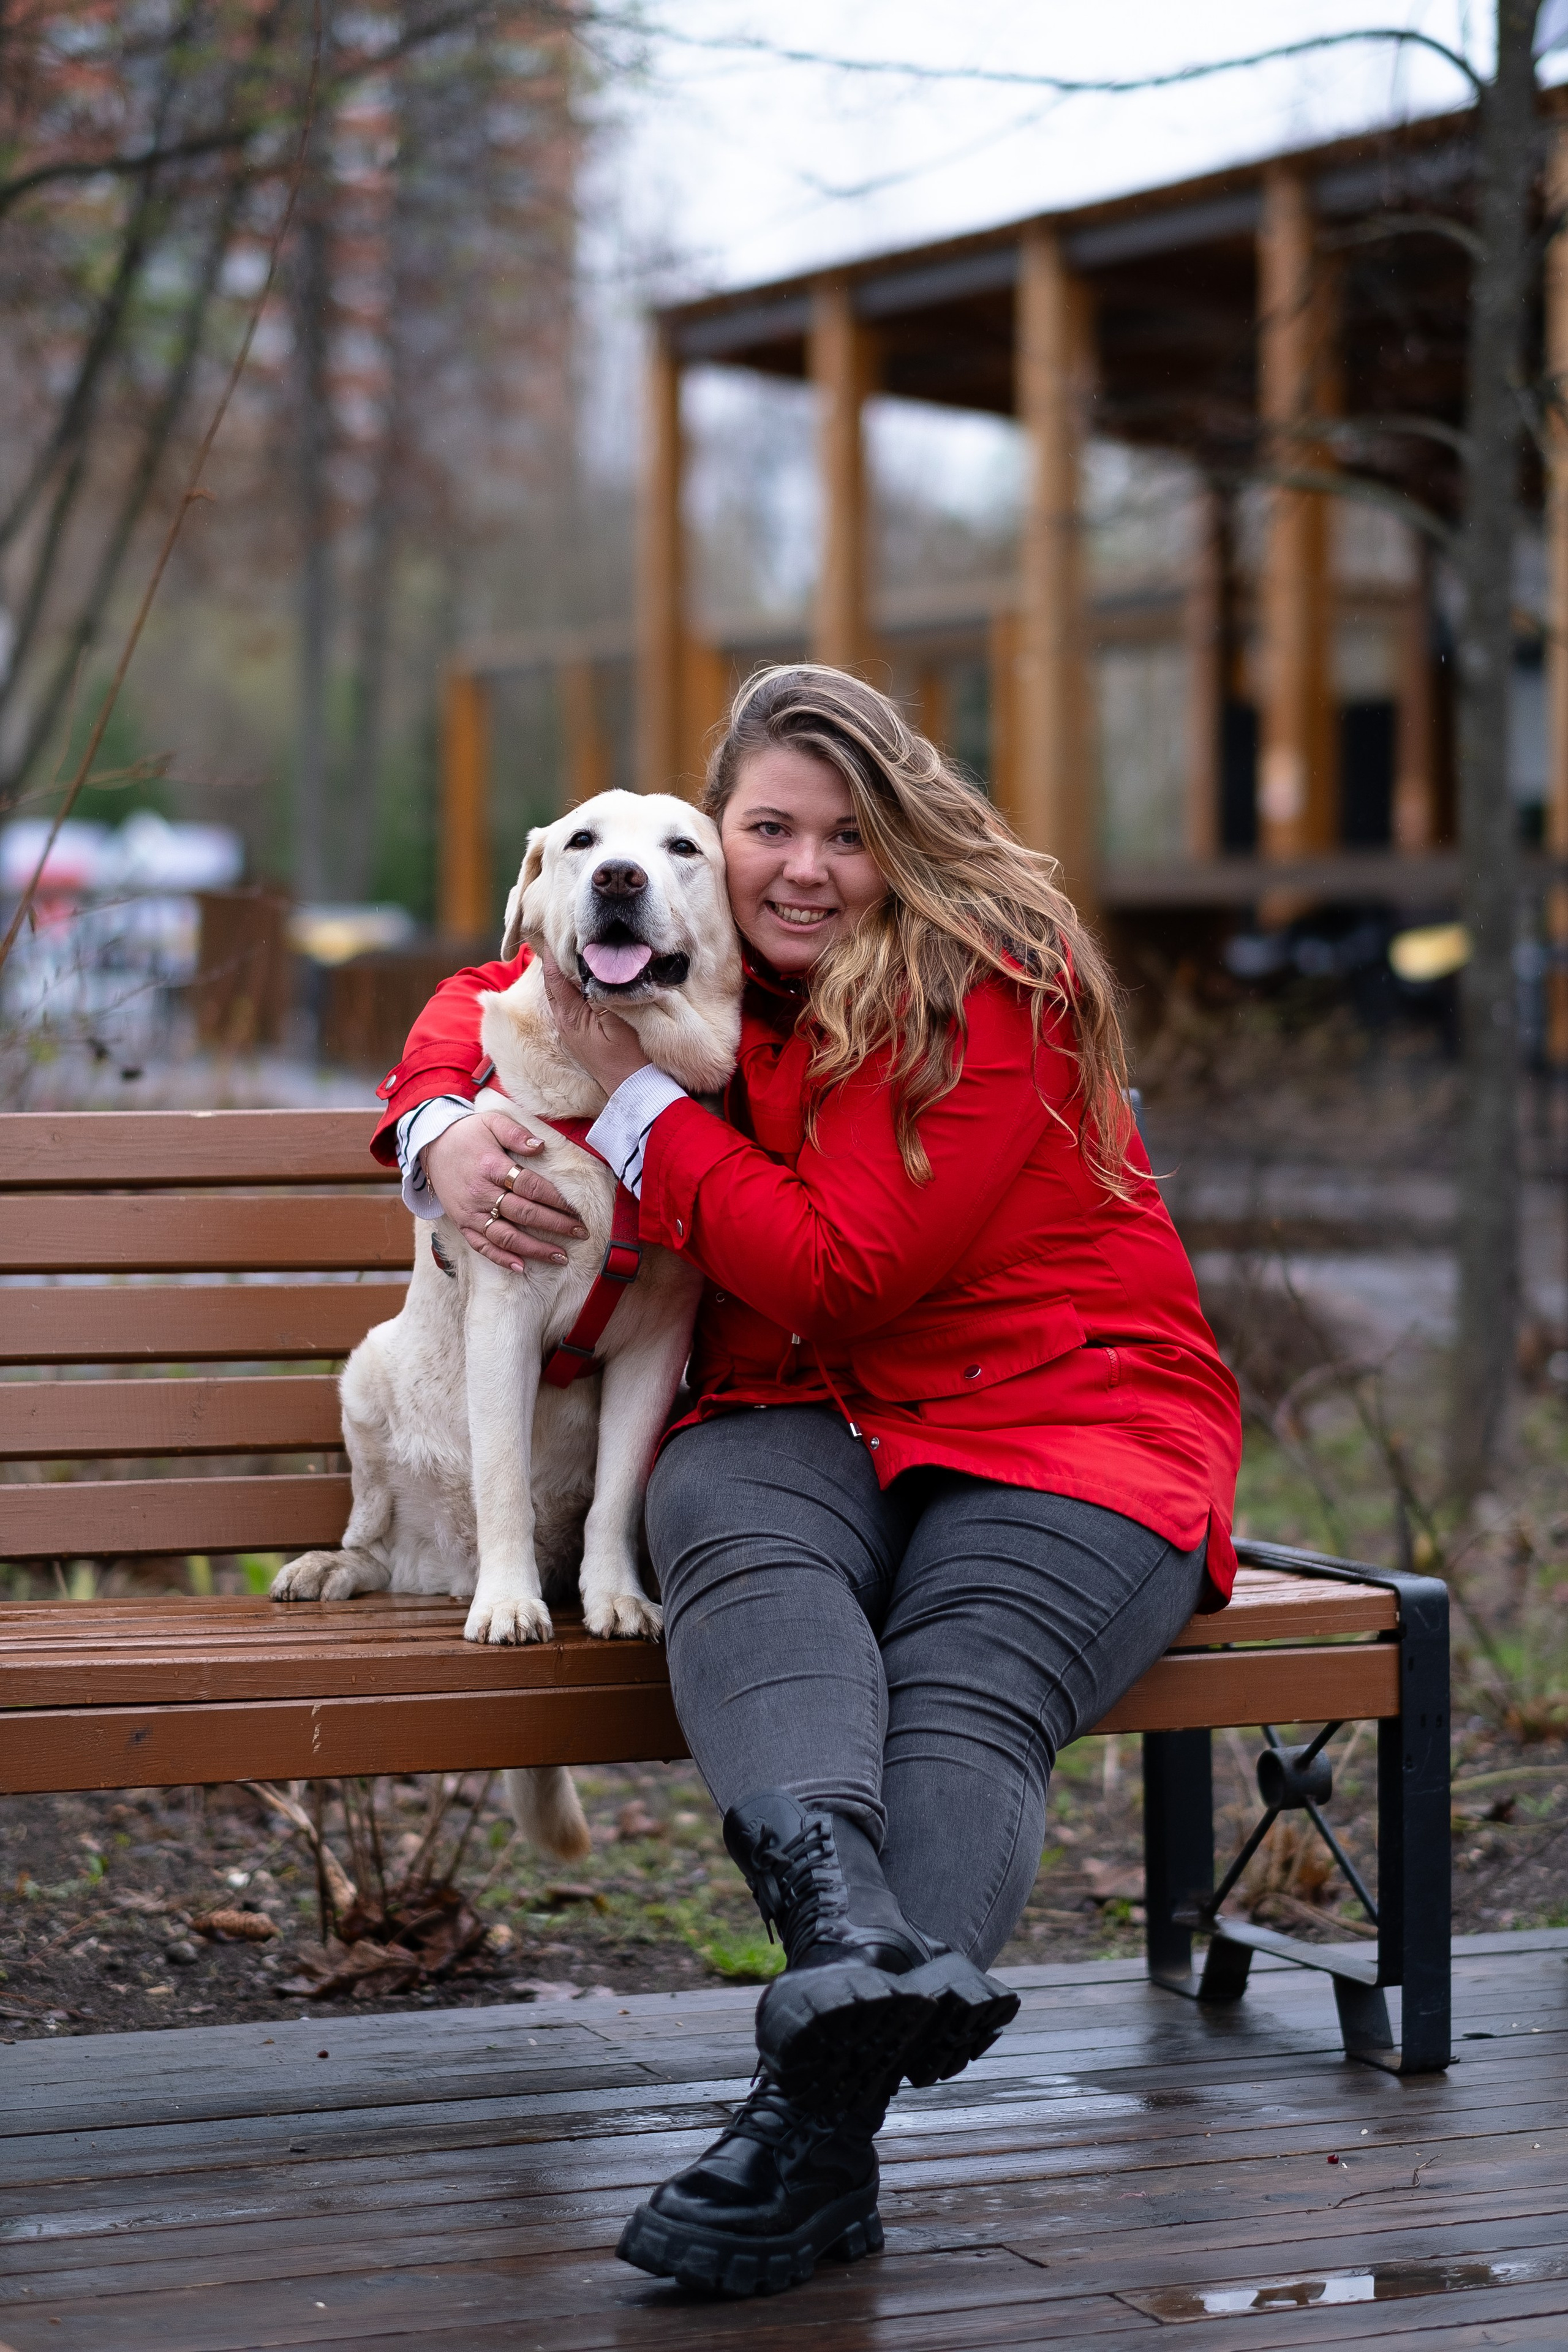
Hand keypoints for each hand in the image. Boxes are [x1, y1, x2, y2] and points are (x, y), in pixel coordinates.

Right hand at [425, 1109, 586, 1270]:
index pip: (530, 1187)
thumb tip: (541, 1146)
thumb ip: (516, 1133)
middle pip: (524, 1214)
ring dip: (535, 1249)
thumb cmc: (467, 1134)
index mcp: (491, 1167)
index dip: (555, 1200)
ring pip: (506, 1236)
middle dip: (555, 1225)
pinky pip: (481, 1246)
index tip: (576, 1209)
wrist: (430, 1146)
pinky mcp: (462, 1223)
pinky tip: (521, 1267)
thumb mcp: (491, 1122)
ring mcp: (470, 1212)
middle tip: (580, 1233)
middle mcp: (481, 1193)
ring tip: (561, 1257)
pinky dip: (500, 1259)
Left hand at [538, 945, 650, 1095]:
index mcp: (569, 1016)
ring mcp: (570, 1028)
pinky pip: (569, 1002)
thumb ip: (602, 994)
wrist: (633, 1089)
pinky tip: (584, 977)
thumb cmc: (630, 1057)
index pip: (555, 976)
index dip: (555, 952)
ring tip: (572, 949)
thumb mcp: (618, 1022)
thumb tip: (591, 968)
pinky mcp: (579, 1033)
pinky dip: (572, 986)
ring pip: (560, 992)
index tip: (559, 929)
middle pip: (553, 981)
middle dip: (556, 958)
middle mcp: (564, 1021)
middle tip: (564, 934)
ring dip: (564, 972)